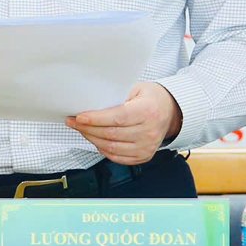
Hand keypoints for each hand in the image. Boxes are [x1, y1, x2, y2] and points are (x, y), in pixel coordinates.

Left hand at [66, 81, 182, 164]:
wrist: (171, 112)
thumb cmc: (152, 98)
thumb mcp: (137, 88)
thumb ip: (118, 96)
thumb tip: (92, 104)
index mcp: (148, 111)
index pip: (117, 118)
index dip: (96, 119)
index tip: (79, 117)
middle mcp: (149, 131)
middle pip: (111, 134)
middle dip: (88, 129)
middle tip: (74, 122)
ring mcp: (147, 146)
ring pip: (112, 147)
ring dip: (92, 139)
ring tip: (82, 130)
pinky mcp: (144, 156)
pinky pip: (118, 157)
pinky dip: (103, 150)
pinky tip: (96, 141)